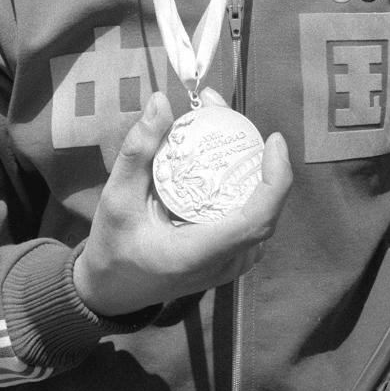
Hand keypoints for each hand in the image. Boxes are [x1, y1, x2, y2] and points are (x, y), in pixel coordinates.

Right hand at [73, 90, 291, 316]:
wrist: (113, 289)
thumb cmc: (113, 247)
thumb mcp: (116, 198)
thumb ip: (138, 151)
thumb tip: (162, 101)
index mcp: (198, 254)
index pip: (257, 221)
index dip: (276, 180)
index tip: (274, 141)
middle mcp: (223, 264)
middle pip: (264, 208)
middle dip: (256, 156)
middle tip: (225, 112)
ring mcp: (232, 264)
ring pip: (260, 210)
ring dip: (250, 166)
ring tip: (222, 123)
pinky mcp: (232, 258)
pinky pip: (250, 216)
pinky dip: (242, 182)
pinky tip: (222, 153)